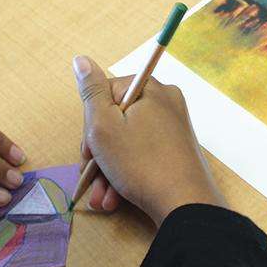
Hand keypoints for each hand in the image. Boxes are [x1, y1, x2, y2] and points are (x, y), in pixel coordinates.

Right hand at [73, 55, 225, 226]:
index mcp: (150, 89)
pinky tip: (114, 197)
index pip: (106, 93)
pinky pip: (143, 154)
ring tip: (102, 196)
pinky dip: (127, 173)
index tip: (89, 149)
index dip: (91, 123)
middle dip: (99, 152)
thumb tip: (81, 60)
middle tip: (92, 175)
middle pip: (116, 119)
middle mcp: (166, 103)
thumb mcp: (103, 125)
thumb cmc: (142, 164)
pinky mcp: (176, 149)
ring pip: (128, 142)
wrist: (185, 205)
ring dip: (109, 170)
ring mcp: (173, 127)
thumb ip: (91, 91)